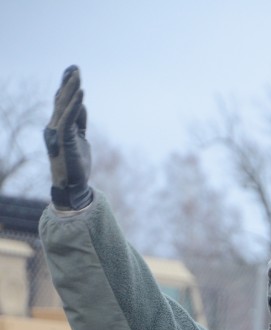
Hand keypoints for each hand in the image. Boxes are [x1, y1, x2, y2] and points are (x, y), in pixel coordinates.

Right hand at [44, 65, 92, 209]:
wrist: (73, 185)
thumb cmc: (76, 165)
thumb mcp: (80, 139)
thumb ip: (79, 122)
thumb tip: (81, 103)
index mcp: (58, 127)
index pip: (62, 103)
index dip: (67, 87)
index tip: (73, 71)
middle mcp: (54, 127)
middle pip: (61, 100)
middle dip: (68, 83)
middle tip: (75, 67)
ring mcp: (57, 133)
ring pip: (64, 106)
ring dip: (71, 89)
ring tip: (77, 74)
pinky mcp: (63, 139)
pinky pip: (69, 118)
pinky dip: (75, 105)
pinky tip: (81, 93)